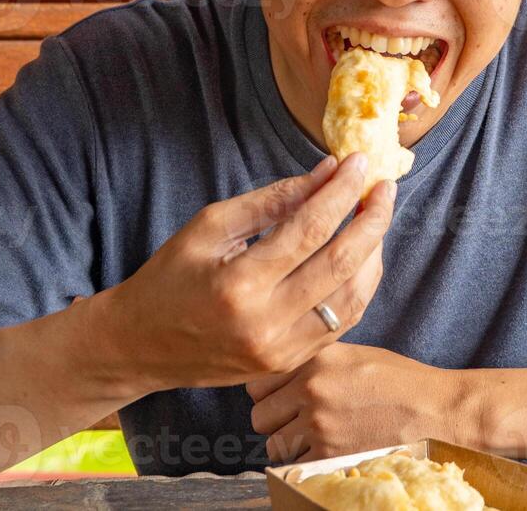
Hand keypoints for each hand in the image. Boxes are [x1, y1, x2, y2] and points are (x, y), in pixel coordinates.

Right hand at [98, 153, 394, 393]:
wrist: (140, 345)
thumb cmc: (169, 277)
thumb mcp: (208, 226)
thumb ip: (270, 200)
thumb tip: (325, 173)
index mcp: (238, 284)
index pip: (309, 229)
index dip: (340, 192)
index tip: (358, 162)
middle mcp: (265, 323)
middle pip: (341, 264)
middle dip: (372, 219)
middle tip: (385, 186)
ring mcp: (281, 351)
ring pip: (352, 298)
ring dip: (374, 253)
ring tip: (377, 216)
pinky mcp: (289, 363)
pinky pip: (340, 322)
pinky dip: (359, 285)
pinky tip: (362, 255)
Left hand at [246, 343, 466, 463]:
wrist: (427, 404)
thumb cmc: (393, 376)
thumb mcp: (348, 352)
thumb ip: (312, 361)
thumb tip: (281, 370)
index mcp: (314, 361)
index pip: (258, 380)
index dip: (265, 389)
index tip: (275, 394)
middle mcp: (310, 390)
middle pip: (259, 414)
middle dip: (270, 417)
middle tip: (288, 417)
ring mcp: (319, 424)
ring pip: (271, 442)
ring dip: (283, 441)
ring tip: (303, 435)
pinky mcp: (330, 453)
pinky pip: (294, 463)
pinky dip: (301, 459)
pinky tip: (318, 449)